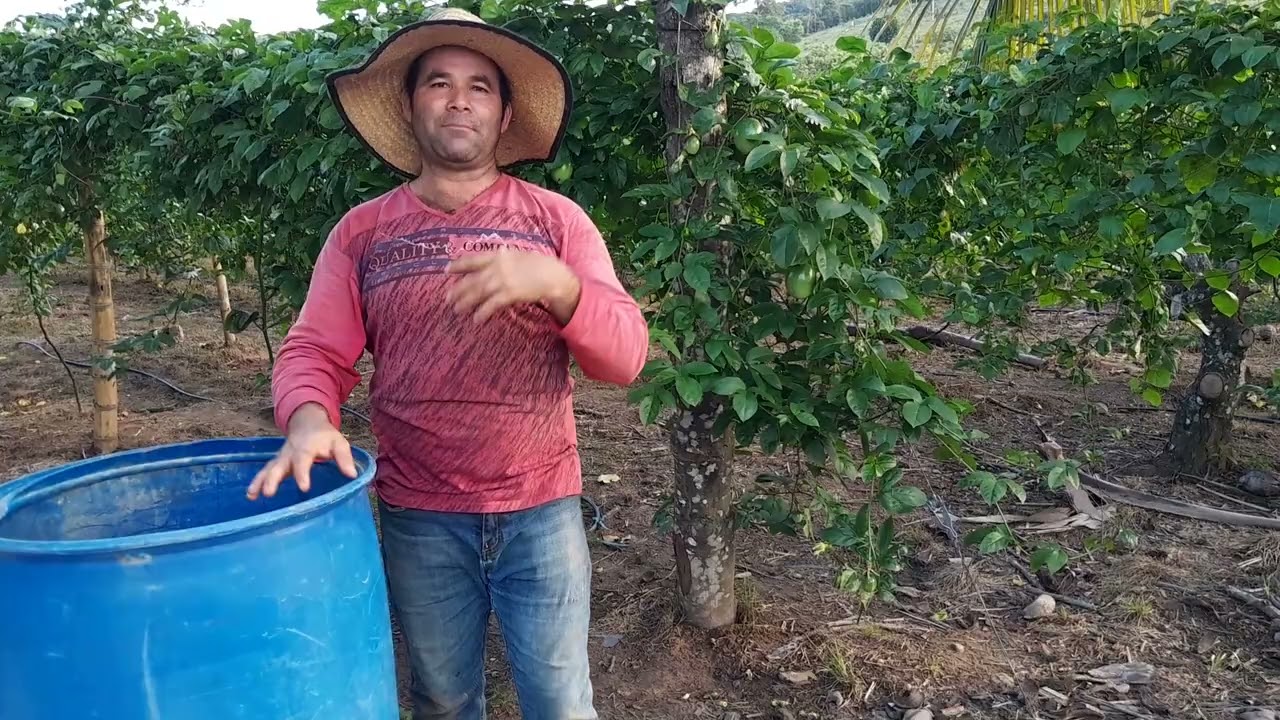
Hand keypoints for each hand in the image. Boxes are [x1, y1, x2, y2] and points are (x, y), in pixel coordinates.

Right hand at [246, 403, 356, 499]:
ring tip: (252, 495)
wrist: (308, 422)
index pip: (303, 461)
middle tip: (268, 492)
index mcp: (306, 448)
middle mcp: (290, 453)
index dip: (302, 474)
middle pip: (279, 465)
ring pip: (268, 469)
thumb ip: (345, 458)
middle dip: (273, 479)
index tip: (304, 488)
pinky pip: (265, 471)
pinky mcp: (277, 462)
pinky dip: (257, 481)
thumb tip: (352, 476)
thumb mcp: (339, 443)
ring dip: (260, 481)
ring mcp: (281, 457)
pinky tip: (251, 495)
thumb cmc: (326, 436)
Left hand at [446, 249, 580, 323]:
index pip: (473, 259)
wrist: (554, 275)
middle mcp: (497, 266)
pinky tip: (476, 319)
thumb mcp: (518, 255)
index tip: (446, 270)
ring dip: (465, 302)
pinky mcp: (510, 293)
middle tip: (447, 299)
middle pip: (472, 279)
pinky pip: (491, 304)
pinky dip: (482, 312)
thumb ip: (504, 257)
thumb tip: (494, 257)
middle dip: (457, 290)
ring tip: (457, 310)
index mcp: (498, 255)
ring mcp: (503, 280)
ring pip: (478, 292)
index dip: (458, 265)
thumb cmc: (539, 265)